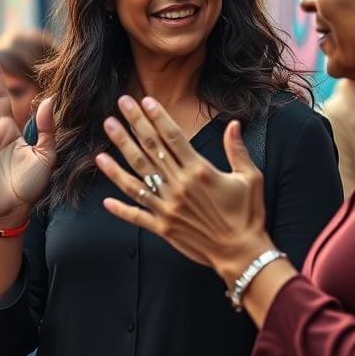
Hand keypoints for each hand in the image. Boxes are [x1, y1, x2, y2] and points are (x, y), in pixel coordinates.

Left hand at [96, 96, 270, 281]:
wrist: (242, 253)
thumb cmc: (248, 215)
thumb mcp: (250, 178)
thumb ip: (237, 150)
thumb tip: (234, 124)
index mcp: (199, 171)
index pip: (172, 137)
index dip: (157, 117)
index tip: (144, 101)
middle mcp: (179, 186)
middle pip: (150, 149)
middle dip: (133, 125)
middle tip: (120, 105)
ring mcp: (167, 207)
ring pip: (137, 178)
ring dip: (119, 157)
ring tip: (106, 138)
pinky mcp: (163, 228)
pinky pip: (136, 216)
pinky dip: (120, 208)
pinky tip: (105, 199)